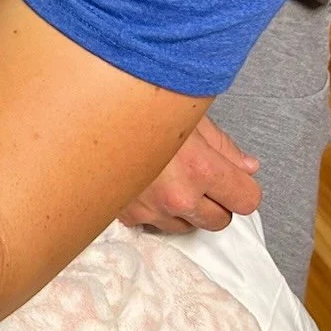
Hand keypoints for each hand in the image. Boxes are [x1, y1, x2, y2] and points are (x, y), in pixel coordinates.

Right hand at [117, 115, 260, 232]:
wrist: (83, 112)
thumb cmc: (135, 104)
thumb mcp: (188, 114)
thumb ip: (223, 146)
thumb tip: (247, 166)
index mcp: (199, 169)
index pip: (248, 200)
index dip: (242, 186)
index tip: (233, 177)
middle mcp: (177, 196)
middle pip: (220, 220)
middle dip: (217, 201)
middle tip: (200, 175)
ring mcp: (151, 209)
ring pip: (187, 226)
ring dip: (185, 208)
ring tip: (169, 177)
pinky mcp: (127, 215)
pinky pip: (154, 223)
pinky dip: (156, 209)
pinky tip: (148, 184)